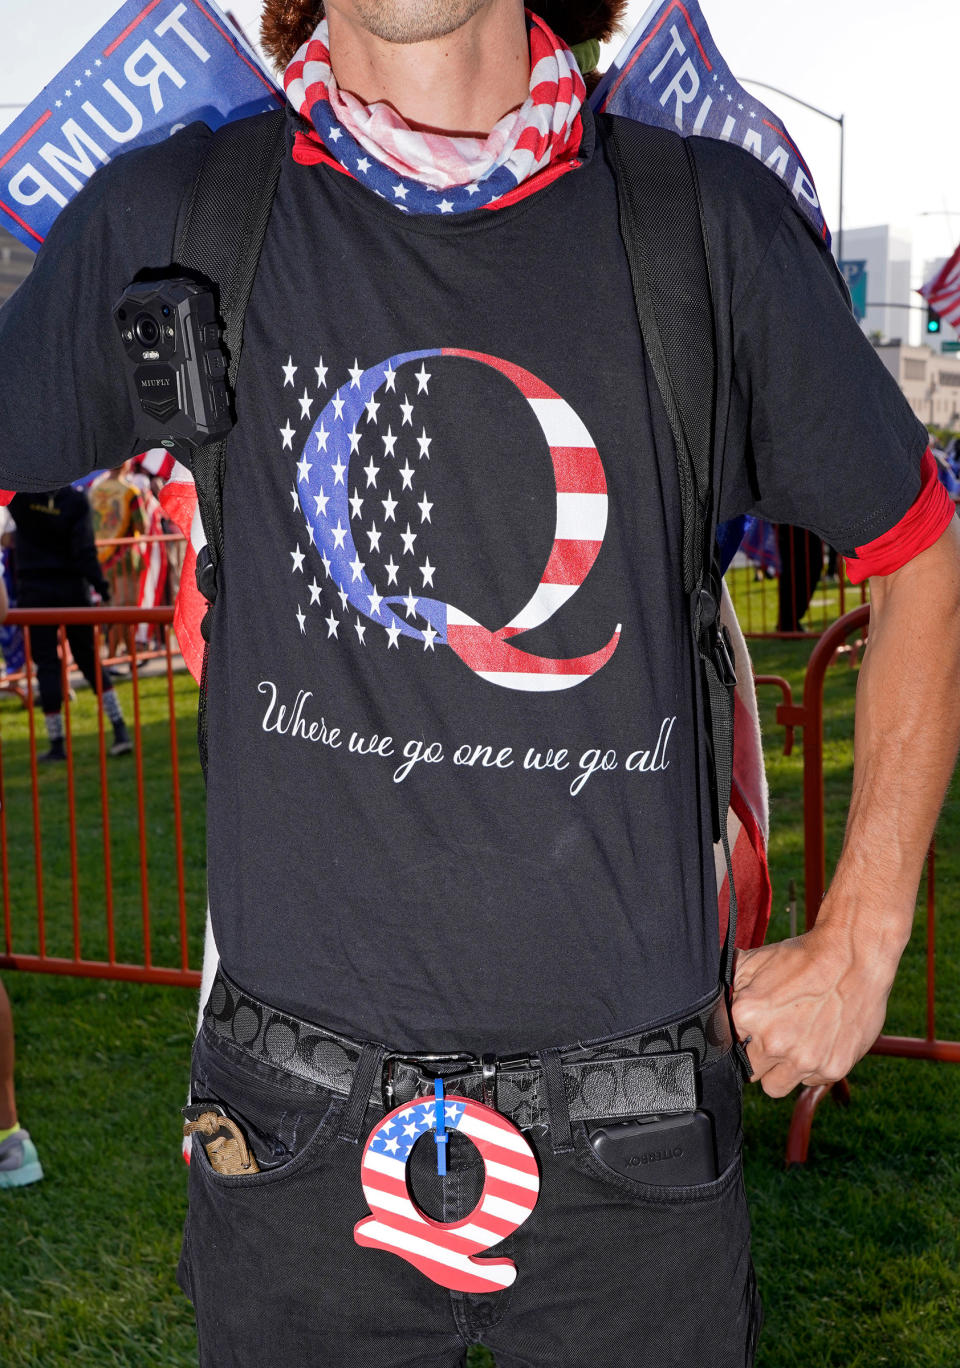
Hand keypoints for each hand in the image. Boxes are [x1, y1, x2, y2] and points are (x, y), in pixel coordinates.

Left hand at [730, 917, 898, 1097]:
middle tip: (773, 1037)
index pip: (727, 1047)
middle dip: (758, 1057)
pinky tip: (819, 1040)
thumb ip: (729, 985)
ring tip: (794, 1043)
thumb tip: (708, 995)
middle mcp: (773, 1042)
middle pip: (751, 1072)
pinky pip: (811, 1081)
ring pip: (776, 1086)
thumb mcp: (755, 960)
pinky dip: (812, 1067)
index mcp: (747, 1015)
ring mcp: (803, 1059)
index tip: (751, 1031)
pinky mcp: (832, 1069)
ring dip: (781, 1071)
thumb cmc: (803, 957)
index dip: (739, 1039)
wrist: (853, 956)